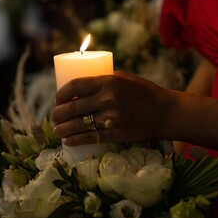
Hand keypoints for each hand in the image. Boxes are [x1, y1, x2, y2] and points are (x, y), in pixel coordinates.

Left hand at [51, 71, 172, 145]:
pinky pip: (90, 137)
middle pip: (73, 107)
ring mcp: (111, 117)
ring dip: (63, 129)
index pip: (75, 86)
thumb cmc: (143, 92)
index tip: (57, 99)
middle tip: (54, 117)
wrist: (164, 112)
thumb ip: (103, 80)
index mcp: (108, 81)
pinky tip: (68, 140)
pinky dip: (76, 139)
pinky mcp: (116, 133)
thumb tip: (80, 86)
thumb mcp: (123, 78)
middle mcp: (108, 98)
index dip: (61, 93)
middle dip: (58, 114)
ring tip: (57, 130)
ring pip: (78, 124)